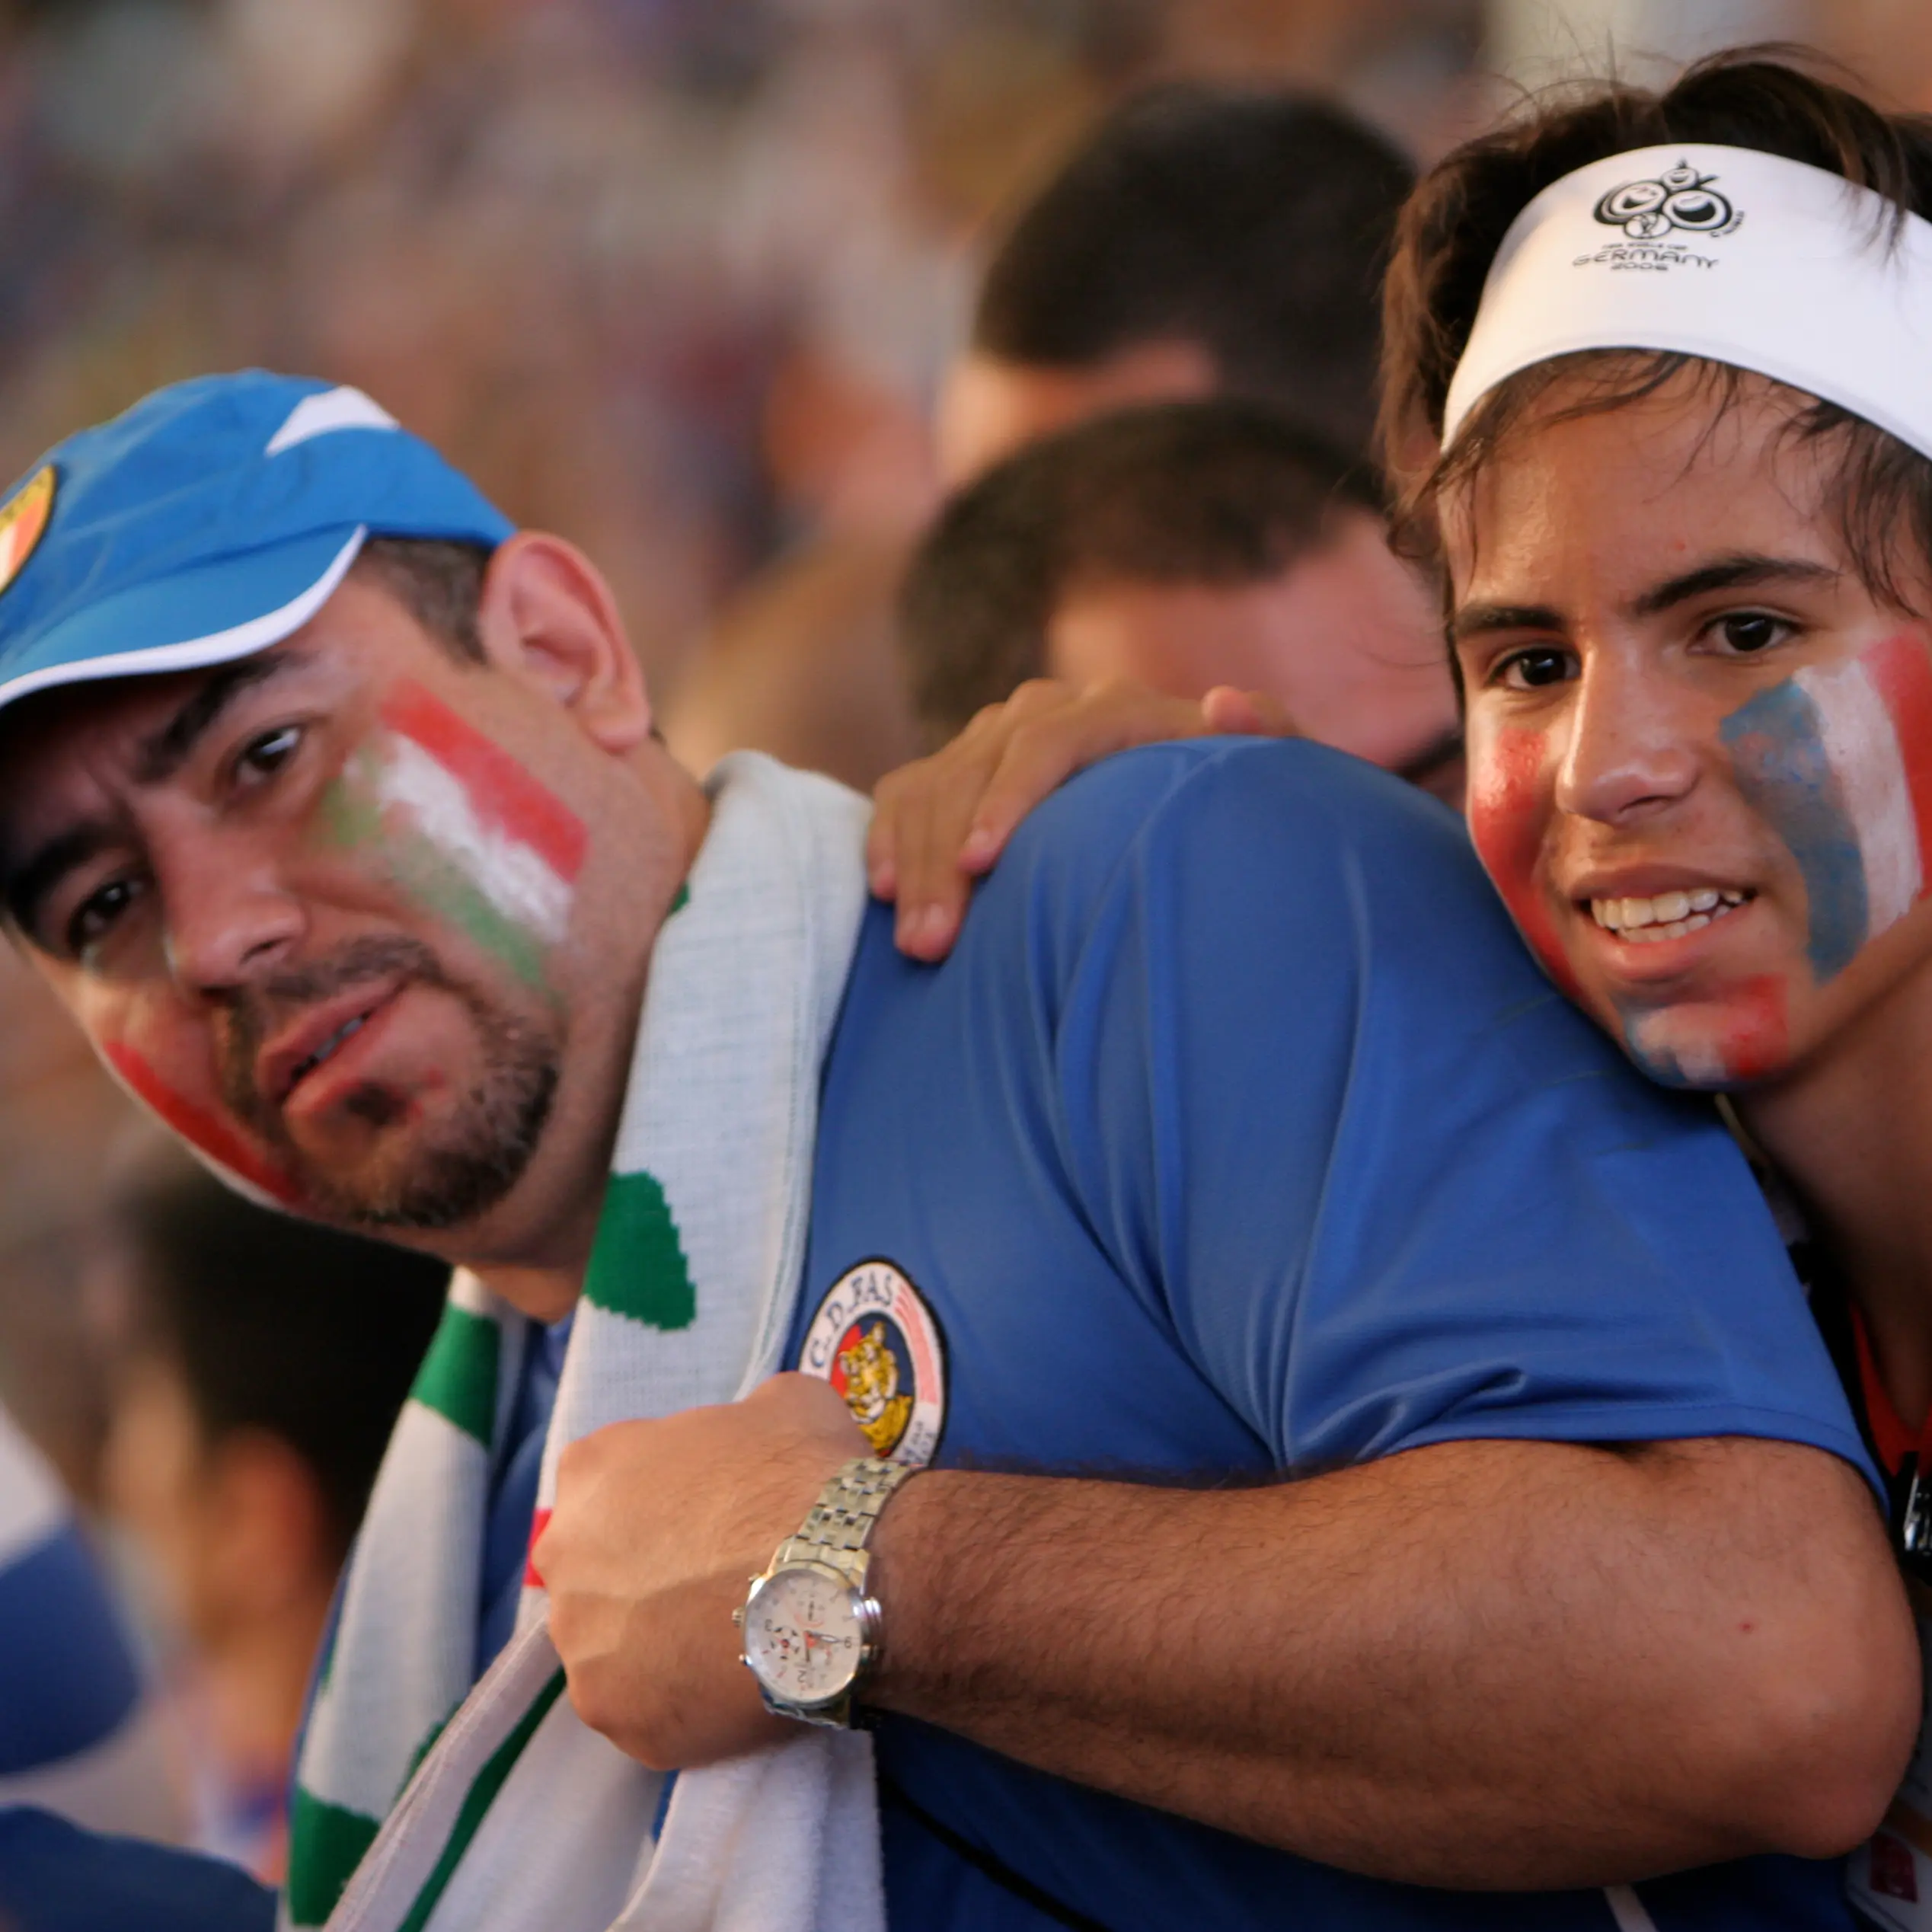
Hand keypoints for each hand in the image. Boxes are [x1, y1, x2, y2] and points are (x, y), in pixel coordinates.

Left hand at [535, 1373, 867, 1768]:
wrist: (836, 1572)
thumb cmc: (805, 1474)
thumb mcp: (786, 1404)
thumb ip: (746, 1419)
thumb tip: (760, 1434)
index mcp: (593, 1469)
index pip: (609, 1481)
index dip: (662, 1500)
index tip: (708, 1516)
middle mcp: (565, 1556)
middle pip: (600, 1569)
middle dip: (648, 1577)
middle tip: (717, 1582)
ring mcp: (584, 1645)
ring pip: (616, 1649)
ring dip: (661, 1646)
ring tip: (734, 1642)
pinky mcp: (617, 1716)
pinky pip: (648, 1712)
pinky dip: (686, 1705)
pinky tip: (737, 1687)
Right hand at [868, 677, 1294, 960]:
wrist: (1193, 807)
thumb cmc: (1236, 805)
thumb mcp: (1270, 777)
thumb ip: (1268, 737)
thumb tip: (1227, 705)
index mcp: (1119, 708)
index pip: (1050, 739)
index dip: (1009, 796)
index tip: (984, 861)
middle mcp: (1048, 708)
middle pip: (977, 767)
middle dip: (945, 855)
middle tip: (936, 942)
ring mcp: (996, 735)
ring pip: (934, 785)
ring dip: (914, 863)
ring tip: (917, 946)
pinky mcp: (959, 764)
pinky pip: (906, 792)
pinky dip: (889, 838)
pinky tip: (885, 894)